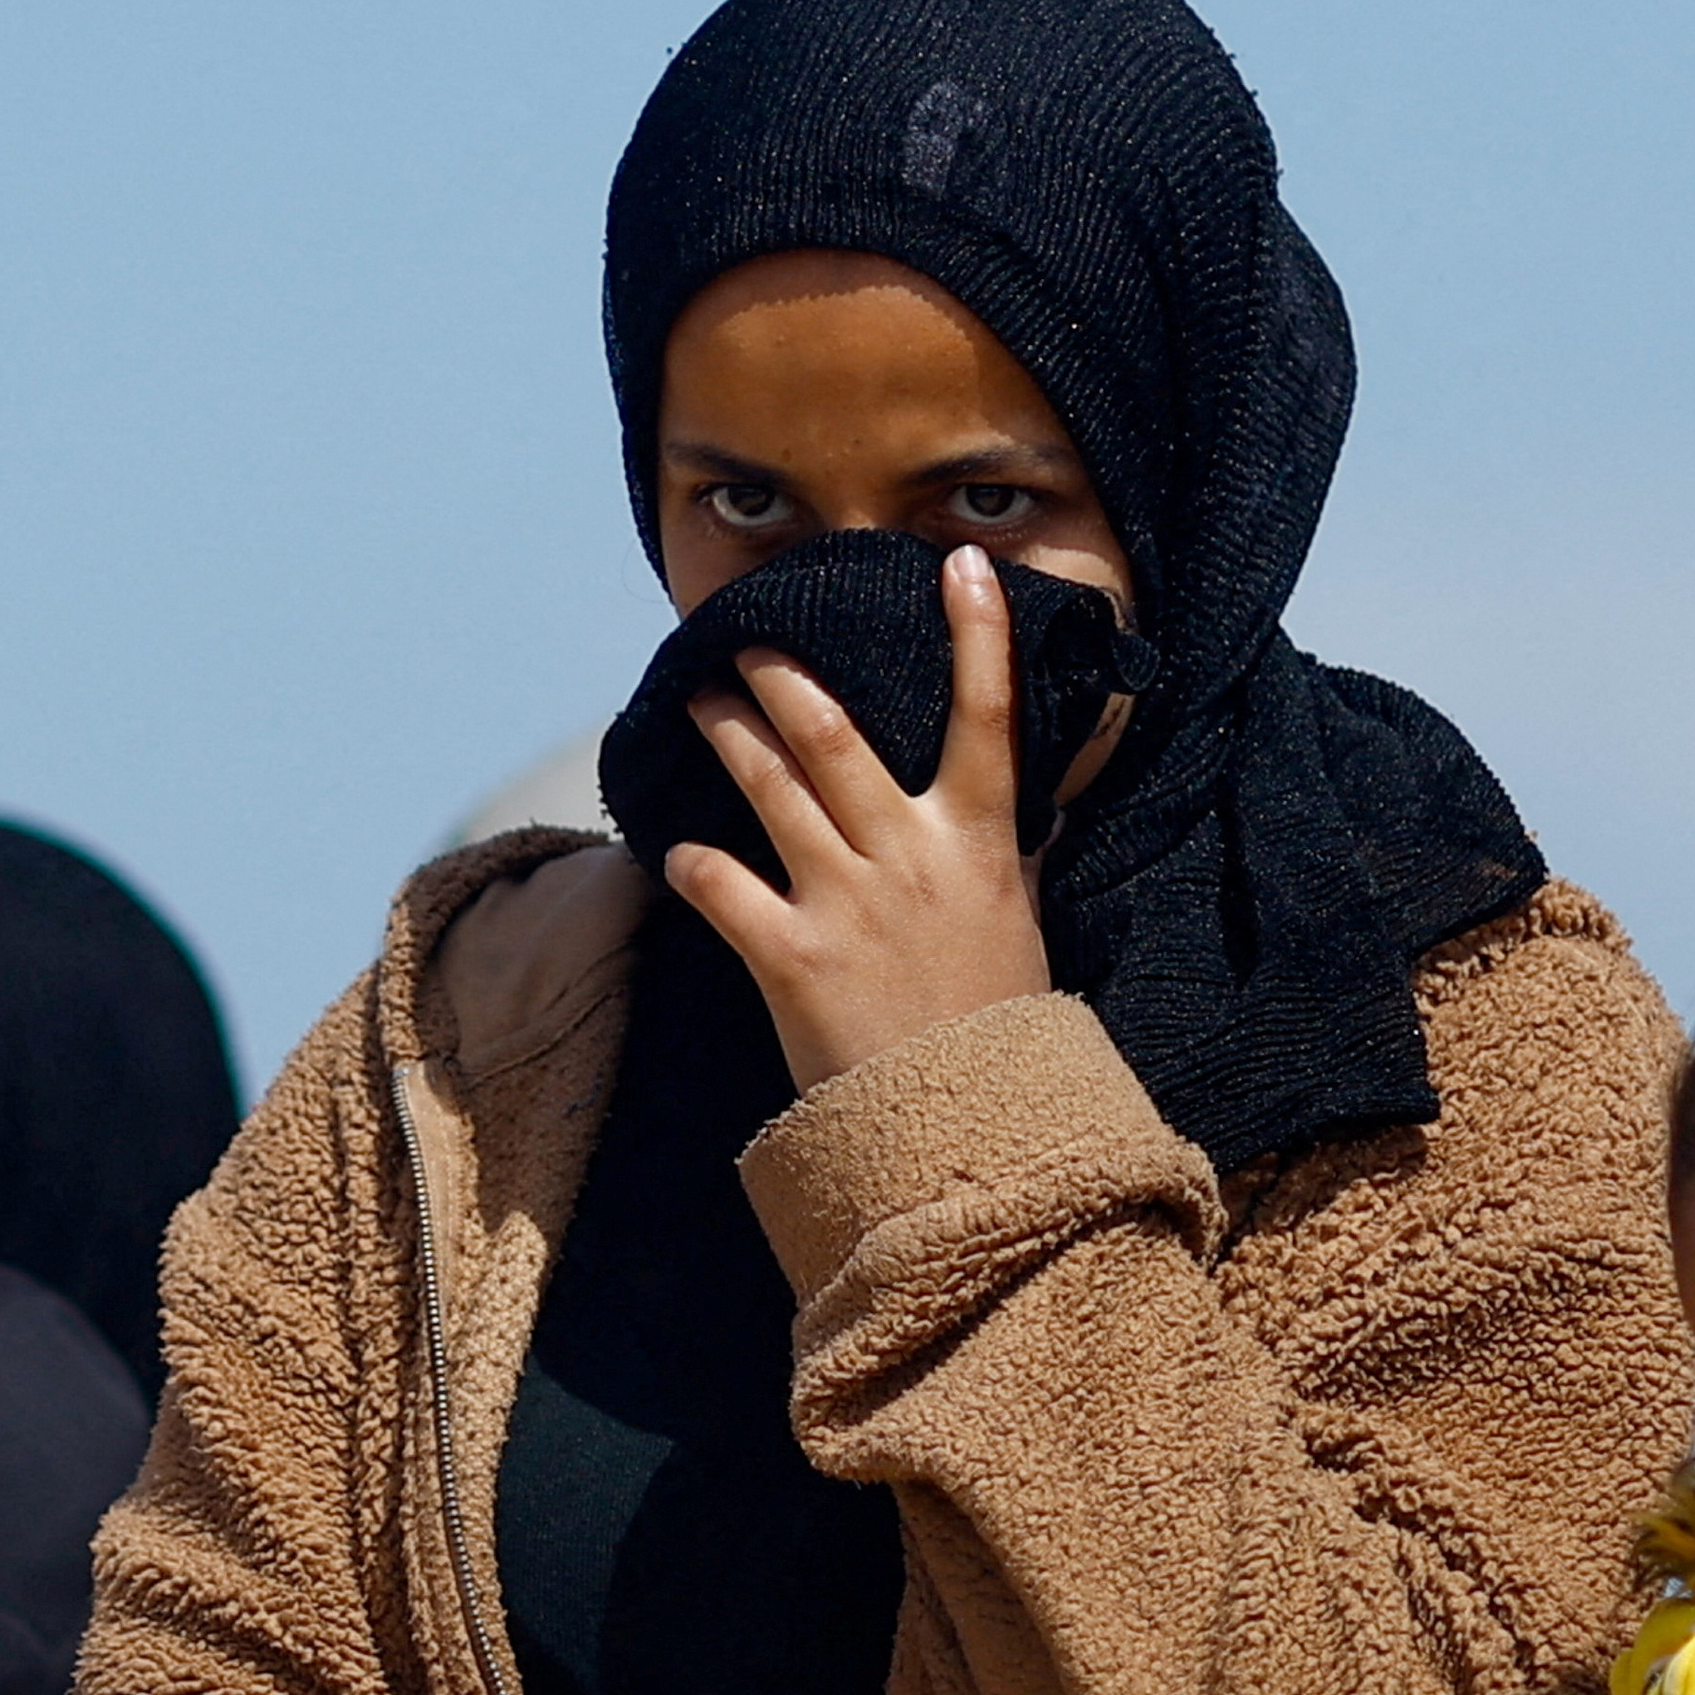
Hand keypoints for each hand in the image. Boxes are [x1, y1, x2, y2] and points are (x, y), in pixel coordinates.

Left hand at [666, 543, 1058, 1091]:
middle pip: (832, 733)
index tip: (962, 564)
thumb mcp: (1017, 926)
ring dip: (724, 734)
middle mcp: (911, 857)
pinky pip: (718, 884)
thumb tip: (1014, 814)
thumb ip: (1000, 859)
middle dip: (782, 673)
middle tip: (749, 641)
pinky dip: (690, 865)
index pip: (987, 720)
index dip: (978, 636)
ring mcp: (847, 902)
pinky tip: (677, 857)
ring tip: (698, 702)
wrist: (967, 1130)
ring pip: (767, 786)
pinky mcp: (790, 956)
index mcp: (979, 845)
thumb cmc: (997, 1026)